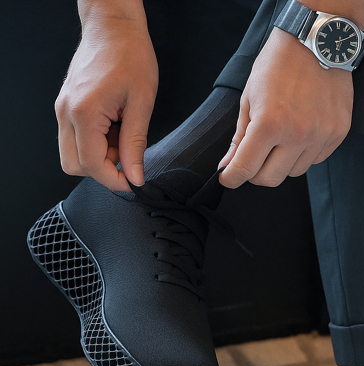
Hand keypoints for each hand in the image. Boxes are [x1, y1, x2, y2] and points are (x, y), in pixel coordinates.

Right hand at [54, 16, 157, 191]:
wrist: (113, 25)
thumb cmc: (130, 54)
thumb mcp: (142, 104)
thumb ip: (135, 144)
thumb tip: (135, 176)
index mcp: (84, 112)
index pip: (93, 165)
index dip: (115, 180)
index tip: (134, 181)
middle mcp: (66, 112)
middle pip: (75, 166)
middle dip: (104, 170)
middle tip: (127, 155)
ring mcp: (63, 108)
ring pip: (72, 154)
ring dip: (98, 157)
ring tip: (121, 137)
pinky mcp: (66, 106)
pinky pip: (74, 139)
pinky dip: (94, 143)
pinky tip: (113, 128)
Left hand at [218, 28, 353, 188]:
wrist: (317, 41)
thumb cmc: (279, 64)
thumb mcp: (250, 97)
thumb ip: (240, 137)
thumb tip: (229, 167)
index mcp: (269, 123)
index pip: (246, 168)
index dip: (233, 177)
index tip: (229, 178)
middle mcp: (297, 133)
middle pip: (271, 179)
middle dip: (257, 174)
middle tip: (254, 159)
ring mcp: (321, 135)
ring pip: (294, 172)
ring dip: (283, 162)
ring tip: (282, 137)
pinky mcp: (338, 133)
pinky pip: (316, 160)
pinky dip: (304, 153)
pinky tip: (301, 131)